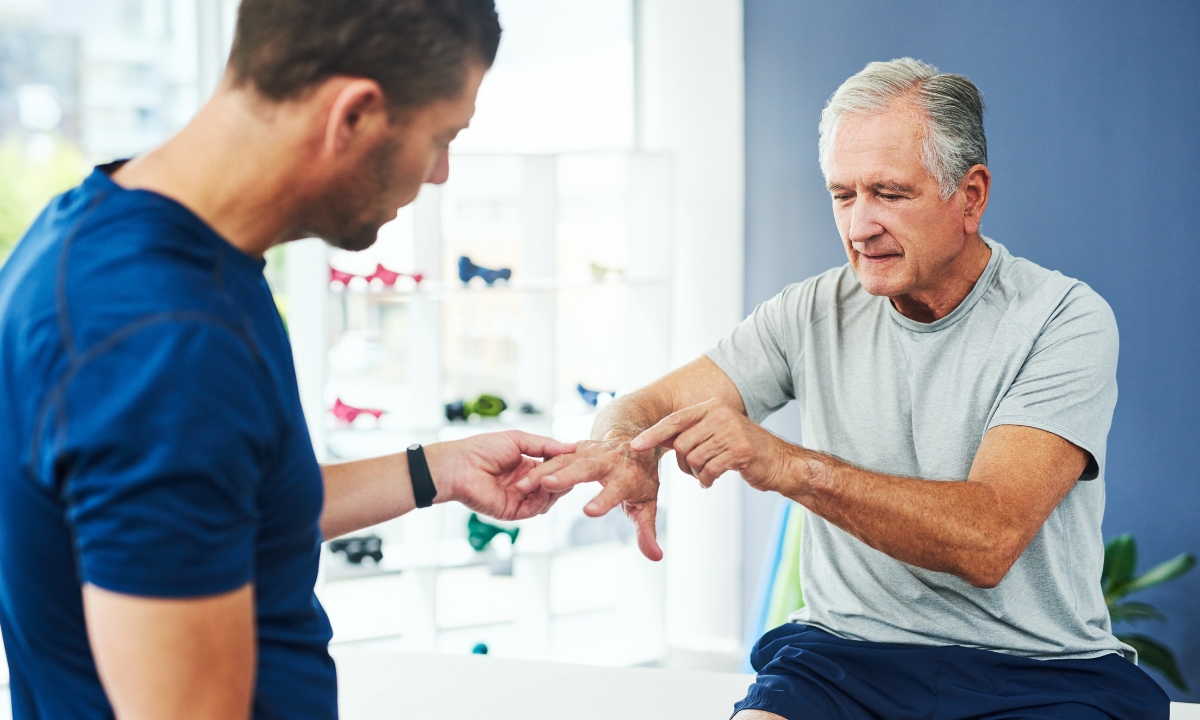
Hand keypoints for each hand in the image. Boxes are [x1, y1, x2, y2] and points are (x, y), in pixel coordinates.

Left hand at [427, 431, 576, 521]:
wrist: (459, 466)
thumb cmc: (482, 449)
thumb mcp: (518, 440)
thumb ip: (545, 445)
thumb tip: (571, 446)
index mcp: (526, 465)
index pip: (554, 469)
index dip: (565, 465)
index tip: (578, 458)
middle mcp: (525, 483)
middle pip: (555, 485)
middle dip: (562, 478)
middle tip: (570, 470)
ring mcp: (520, 498)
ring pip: (548, 499)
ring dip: (552, 488)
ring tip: (552, 478)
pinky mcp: (513, 512)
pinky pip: (535, 509)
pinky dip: (542, 500)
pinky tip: (541, 487)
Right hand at [520, 440, 663, 560]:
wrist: (634, 442)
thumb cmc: (640, 477)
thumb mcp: (647, 504)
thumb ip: (647, 531)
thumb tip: (656, 557)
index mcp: (628, 476)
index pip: (616, 490)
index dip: (603, 501)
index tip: (589, 512)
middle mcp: (609, 461)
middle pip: (587, 468)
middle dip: (567, 476)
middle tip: (548, 485)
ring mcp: (592, 452)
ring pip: (566, 460)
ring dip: (545, 471)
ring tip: (526, 484)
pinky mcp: (577, 448)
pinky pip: (556, 457)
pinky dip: (540, 467)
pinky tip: (524, 479)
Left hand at [631, 399, 789, 492]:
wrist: (781, 463)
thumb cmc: (744, 451)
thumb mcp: (716, 434)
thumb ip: (691, 433)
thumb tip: (658, 438)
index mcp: (712, 406)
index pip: (674, 420)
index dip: (653, 434)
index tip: (635, 446)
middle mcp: (721, 414)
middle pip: (681, 444)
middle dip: (683, 463)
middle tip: (695, 471)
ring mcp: (732, 431)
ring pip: (693, 458)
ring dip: (696, 473)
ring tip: (707, 475)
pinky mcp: (740, 450)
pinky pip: (708, 469)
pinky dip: (706, 480)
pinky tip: (711, 481)